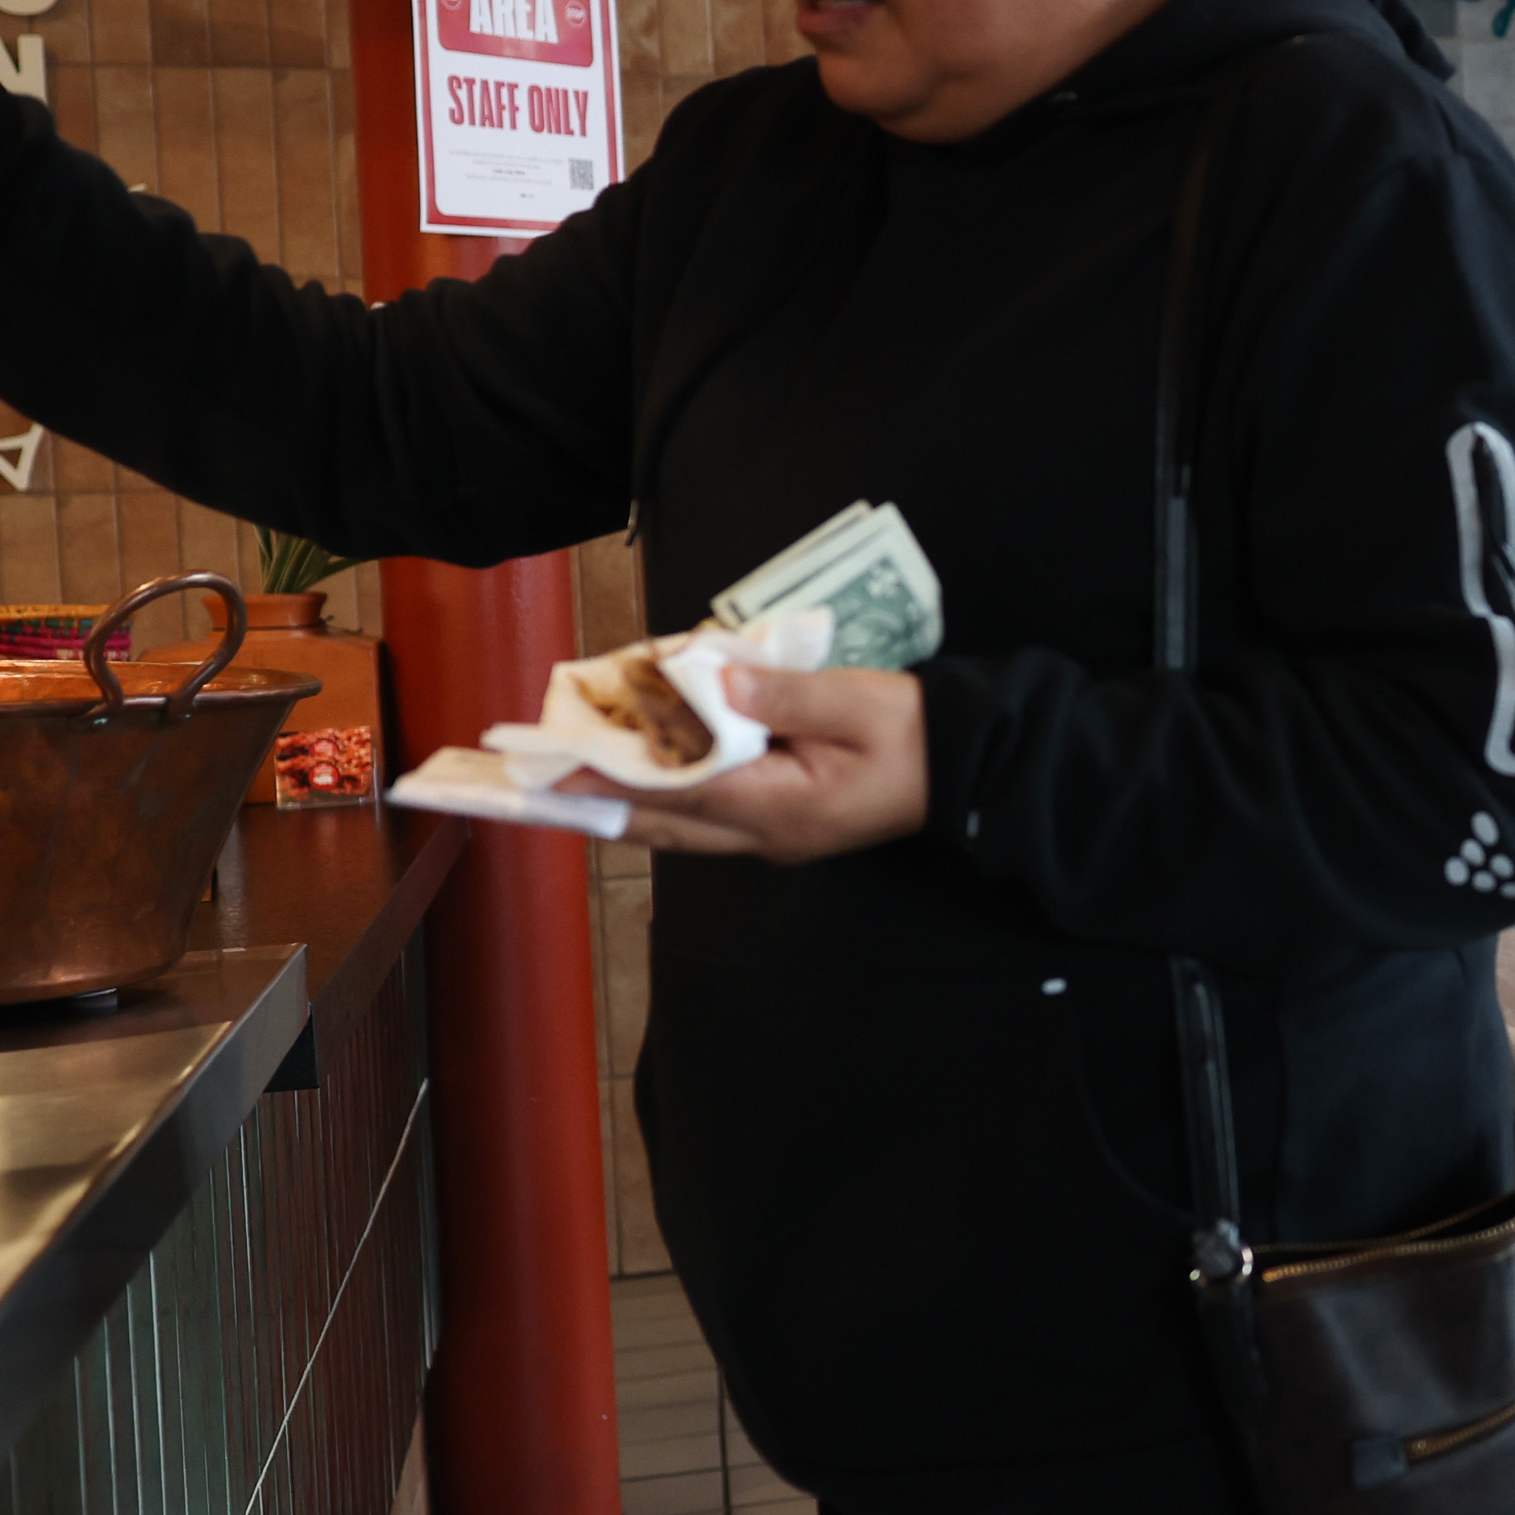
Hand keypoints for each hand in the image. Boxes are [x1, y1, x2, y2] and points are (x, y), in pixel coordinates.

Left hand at [567, 665, 929, 860]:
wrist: (972, 766)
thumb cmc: (916, 733)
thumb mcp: (853, 700)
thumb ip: (779, 694)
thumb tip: (712, 679)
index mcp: (781, 807)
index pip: (677, 792)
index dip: (612, 778)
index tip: (556, 769)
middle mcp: (766, 835)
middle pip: (665, 824)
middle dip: (601, 803)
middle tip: (542, 783)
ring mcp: (774, 835)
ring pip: (681, 827)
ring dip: (628, 804)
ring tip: (575, 779)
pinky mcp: (783, 822)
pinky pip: (708, 817)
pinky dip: (667, 796)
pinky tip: (644, 774)